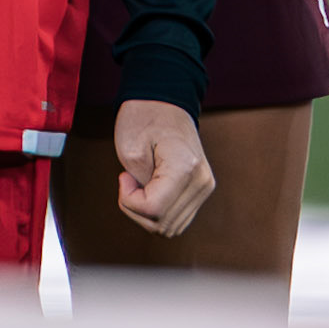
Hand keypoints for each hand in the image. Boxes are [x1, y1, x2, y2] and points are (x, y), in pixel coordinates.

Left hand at [113, 99, 215, 236]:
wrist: (164, 100)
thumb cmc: (143, 118)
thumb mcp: (129, 151)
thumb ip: (139, 191)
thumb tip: (152, 214)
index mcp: (185, 167)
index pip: (153, 210)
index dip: (129, 200)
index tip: (124, 176)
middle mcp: (201, 181)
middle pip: (161, 224)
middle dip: (136, 208)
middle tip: (130, 178)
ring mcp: (204, 187)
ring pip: (169, 228)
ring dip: (146, 212)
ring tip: (141, 182)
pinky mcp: (201, 190)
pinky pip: (175, 219)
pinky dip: (157, 212)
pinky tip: (151, 188)